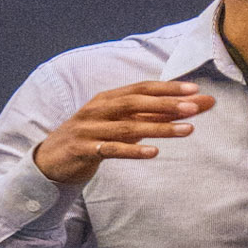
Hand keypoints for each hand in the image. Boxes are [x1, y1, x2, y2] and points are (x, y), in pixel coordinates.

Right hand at [32, 79, 214, 186]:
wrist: (52, 160)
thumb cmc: (94, 138)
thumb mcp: (122, 125)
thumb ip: (154, 117)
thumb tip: (194, 107)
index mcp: (108, 98)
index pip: (142, 88)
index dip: (168, 88)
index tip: (195, 90)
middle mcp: (98, 109)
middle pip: (136, 103)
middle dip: (166, 104)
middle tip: (194, 107)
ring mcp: (89, 129)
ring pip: (128, 127)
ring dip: (159, 128)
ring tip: (186, 130)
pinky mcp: (83, 150)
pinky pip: (111, 149)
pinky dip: (133, 151)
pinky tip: (153, 152)